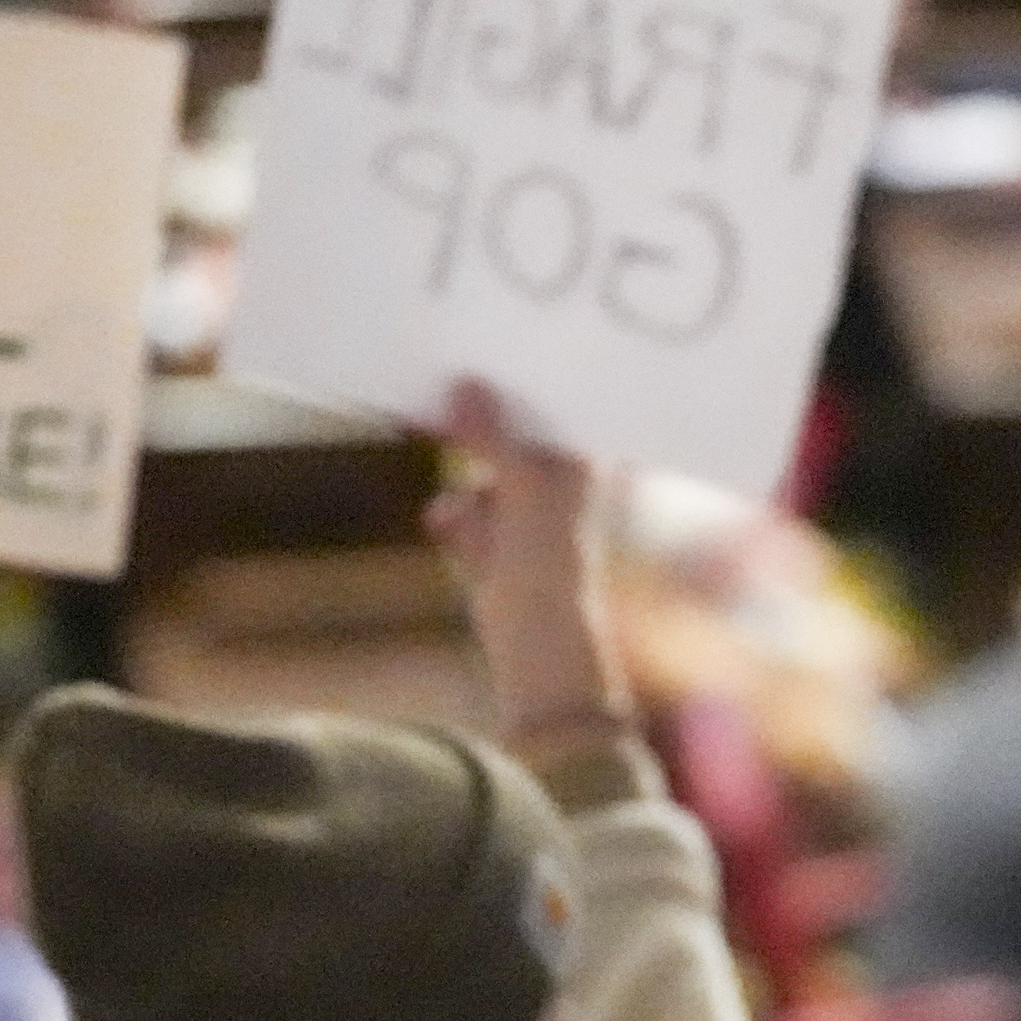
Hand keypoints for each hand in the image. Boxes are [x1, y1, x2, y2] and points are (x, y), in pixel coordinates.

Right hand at [426, 379, 625, 757]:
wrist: (540, 665)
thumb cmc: (549, 577)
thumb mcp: (523, 494)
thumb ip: (495, 438)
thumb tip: (466, 385)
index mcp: (583, 468)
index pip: (548, 408)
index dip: (514, 384)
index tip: (476, 354)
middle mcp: (560, 489)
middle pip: (508, 438)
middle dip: (477, 434)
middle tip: (437, 397)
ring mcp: (529, 522)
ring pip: (480, 477)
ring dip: (466, 494)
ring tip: (466, 527)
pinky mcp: (499, 552)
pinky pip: (467, 516)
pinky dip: (459, 524)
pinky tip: (452, 539)